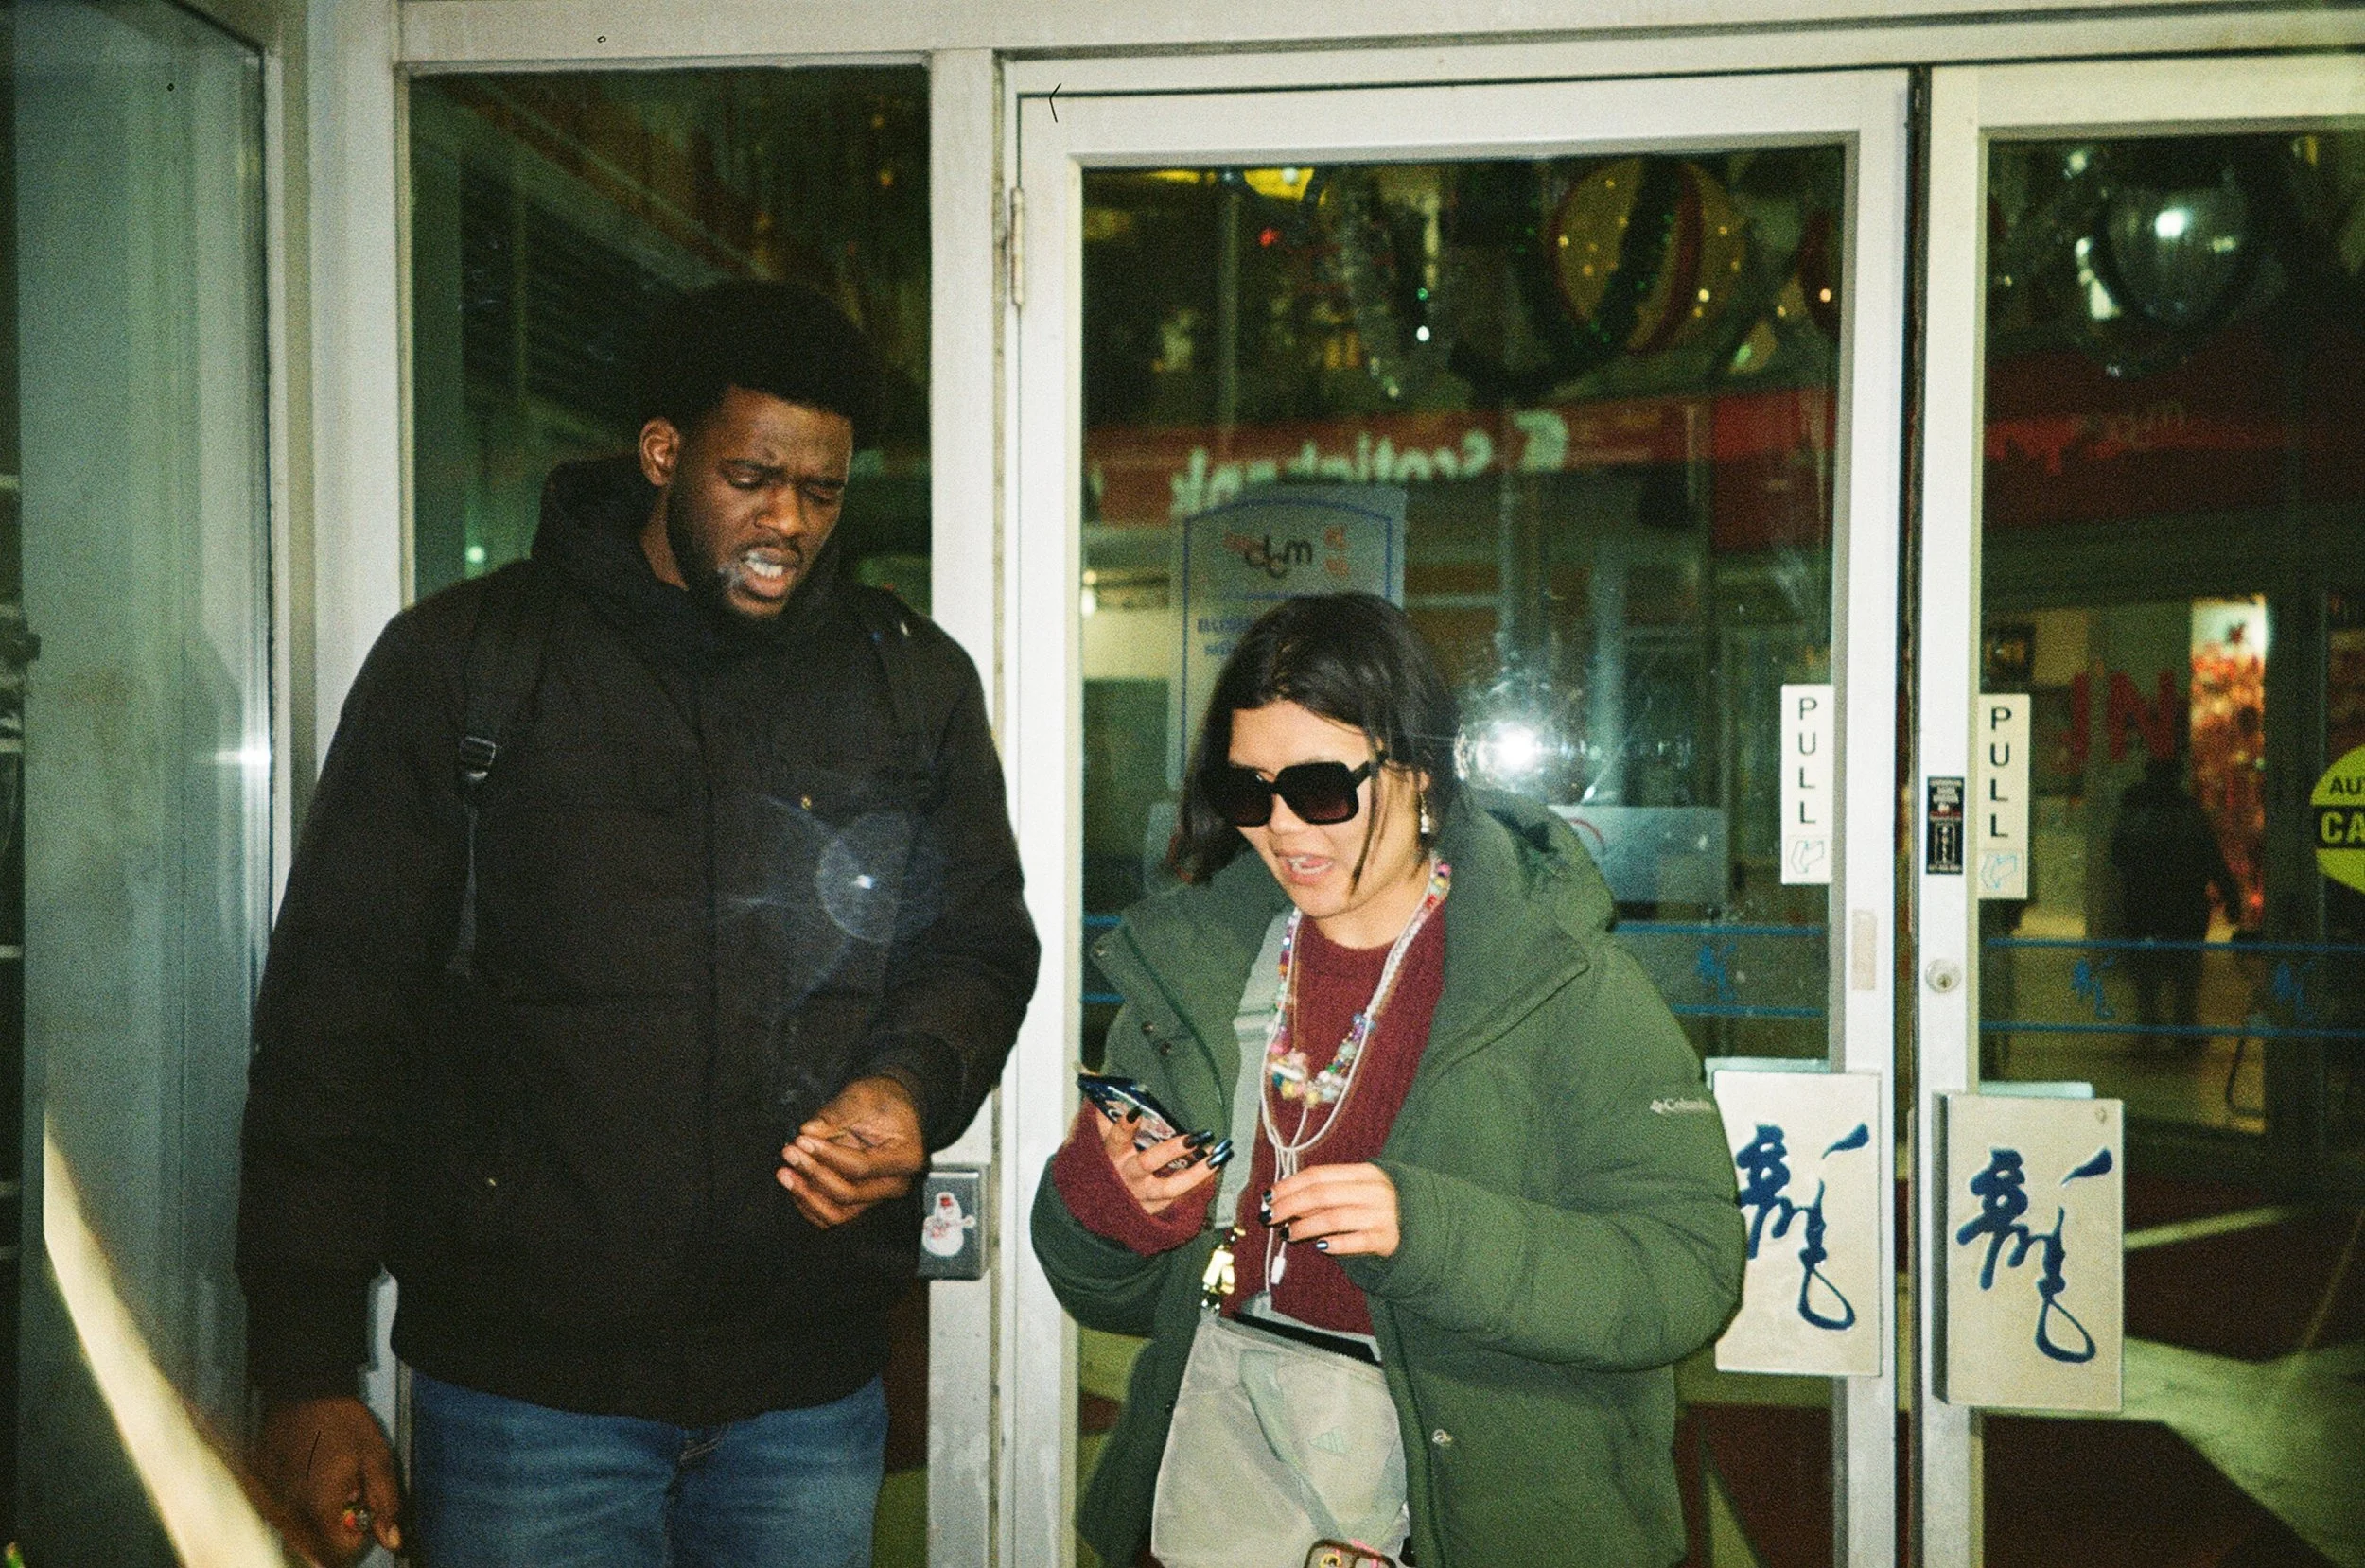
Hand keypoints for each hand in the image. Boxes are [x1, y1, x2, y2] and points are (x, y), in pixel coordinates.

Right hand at [253, 1395, 401, 1565]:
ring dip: (314, 1523)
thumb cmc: (344, 1422)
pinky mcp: (256, 1487)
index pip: (336, 1554)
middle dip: (334, 1533)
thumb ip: (385, 1503)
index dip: (357, 1539)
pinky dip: (295, 1509)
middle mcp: (287, 1511)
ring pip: (293, 1534)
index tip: (363, 1514)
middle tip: (347, 1498)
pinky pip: (277, 1513)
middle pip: (312, 1549)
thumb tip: (392, 1541)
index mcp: (319, 1508)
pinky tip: (307, 1481)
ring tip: (328, 1484)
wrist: (304, 1389)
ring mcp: (267, 1500)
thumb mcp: (378, 1459)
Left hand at [777, 1075, 926, 1227]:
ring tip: (786, 1173)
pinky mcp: (861, 1202)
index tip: (803, 1140)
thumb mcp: (863, 1096)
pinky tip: (794, 1183)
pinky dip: (809, 1204)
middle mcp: (895, 1184)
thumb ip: (837, 1114)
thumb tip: (809, 1131)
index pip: (861, 1167)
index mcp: (906, 1157)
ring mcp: (878, 1196)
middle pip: (849, 1194)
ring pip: (838, 1214)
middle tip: (791, 1152)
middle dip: (813, 1174)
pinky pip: (832, 1215)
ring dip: (807, 1196)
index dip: (827, 1156)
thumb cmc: (884, 1100)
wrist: (893, 1106)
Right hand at [1087, 1105, 1218, 1217]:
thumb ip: (1101, 1110)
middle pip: (1148, 1163)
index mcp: (1112, 1154)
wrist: (1099, 1202)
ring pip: (1170, 1187)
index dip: (1124, 1126)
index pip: (1116, 1139)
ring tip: (1216, 1157)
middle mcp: (1127, 1175)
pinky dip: (1198, 1183)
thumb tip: (1094, 1076)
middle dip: (1171, 1150)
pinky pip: (1179, 1197)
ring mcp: (1142, 1194)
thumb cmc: (1106, 1160)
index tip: (1137, 1111)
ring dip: (1195, 1173)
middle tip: (1194, 1137)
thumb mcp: (1099, 1136)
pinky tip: (1216, 1168)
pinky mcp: (1154, 1207)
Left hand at [1268, 1163, 1399, 1257]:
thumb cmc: (1375, 1206)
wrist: (1418, 1225)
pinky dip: (1336, 1243)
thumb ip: (1324, 1192)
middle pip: (1323, 1194)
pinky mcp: (1387, 1239)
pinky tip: (1319, 1246)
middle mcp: (1374, 1190)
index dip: (1289, 1185)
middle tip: (1270, 1217)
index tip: (1269, 1197)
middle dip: (1290, 1205)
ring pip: (1335, 1217)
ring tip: (1288, 1233)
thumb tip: (1283, 1200)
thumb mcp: (1355, 1190)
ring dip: (1306, 1226)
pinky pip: (1357, 1241)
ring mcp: (1383, 1214)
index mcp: (1364, 1172)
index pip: (1318, 1174)